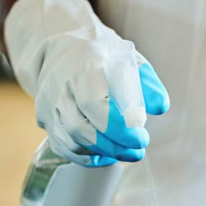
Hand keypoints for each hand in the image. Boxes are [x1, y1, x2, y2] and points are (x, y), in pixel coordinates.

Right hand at [5, 0, 168, 166]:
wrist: (63, 50)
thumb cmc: (103, 55)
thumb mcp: (129, 58)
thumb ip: (147, 82)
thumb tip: (160, 107)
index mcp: (83, 66)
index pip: (93, 102)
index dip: (117, 126)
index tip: (141, 137)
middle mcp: (59, 87)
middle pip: (80, 127)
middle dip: (113, 145)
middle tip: (138, 150)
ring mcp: (49, 105)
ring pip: (71, 140)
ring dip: (102, 152)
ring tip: (129, 153)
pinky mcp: (45, 119)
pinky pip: (63, 146)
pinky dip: (86, 156)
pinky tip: (107, 154)